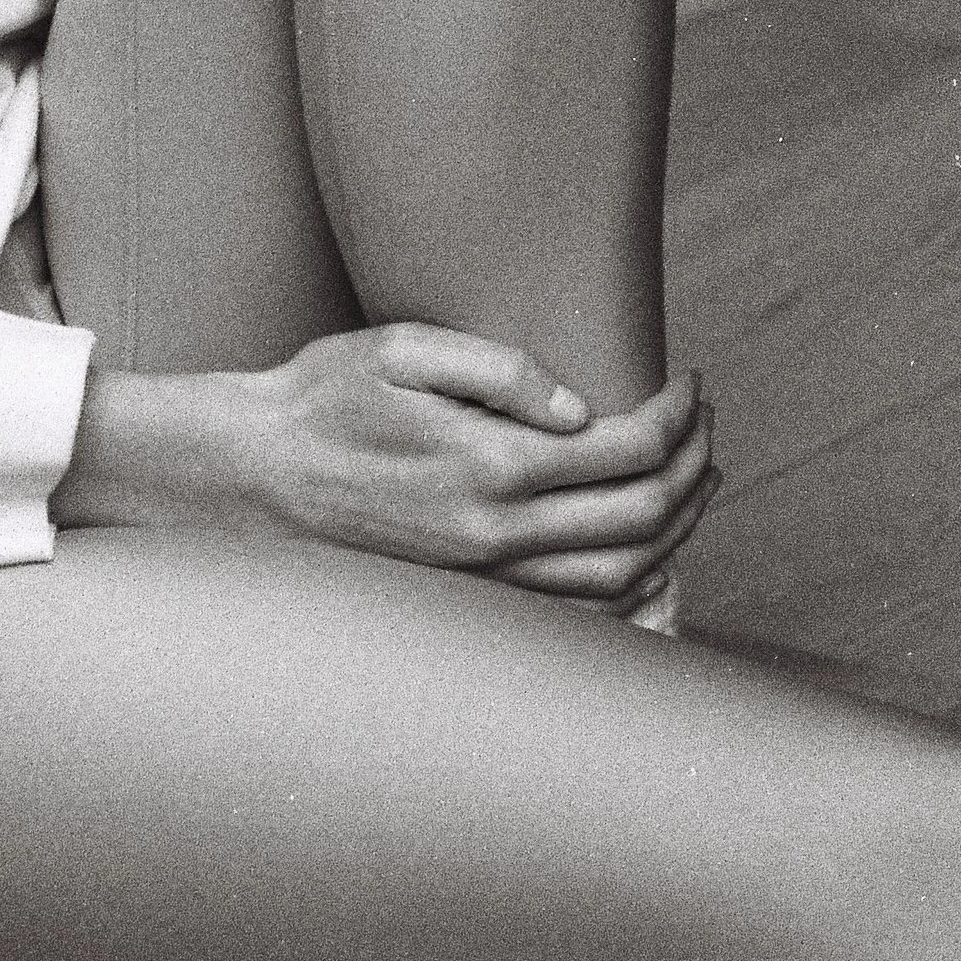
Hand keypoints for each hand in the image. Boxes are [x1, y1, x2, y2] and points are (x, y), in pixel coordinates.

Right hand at [52, 328, 716, 609]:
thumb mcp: (399, 348)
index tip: (690, 384)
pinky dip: (639, 585)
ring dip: (679, 527)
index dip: (676, 417)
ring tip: (694, 478)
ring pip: (626, 574)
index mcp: (488, 465)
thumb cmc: (322, 398)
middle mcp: (497, 535)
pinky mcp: (477, 600)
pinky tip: (651, 550)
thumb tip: (580, 407)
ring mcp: (489, 579)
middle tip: (704, 424)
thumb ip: (496, 367)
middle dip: (693, 468)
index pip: (627, 451)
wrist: (256, 473)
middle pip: (642, 518)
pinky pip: (585, 612)